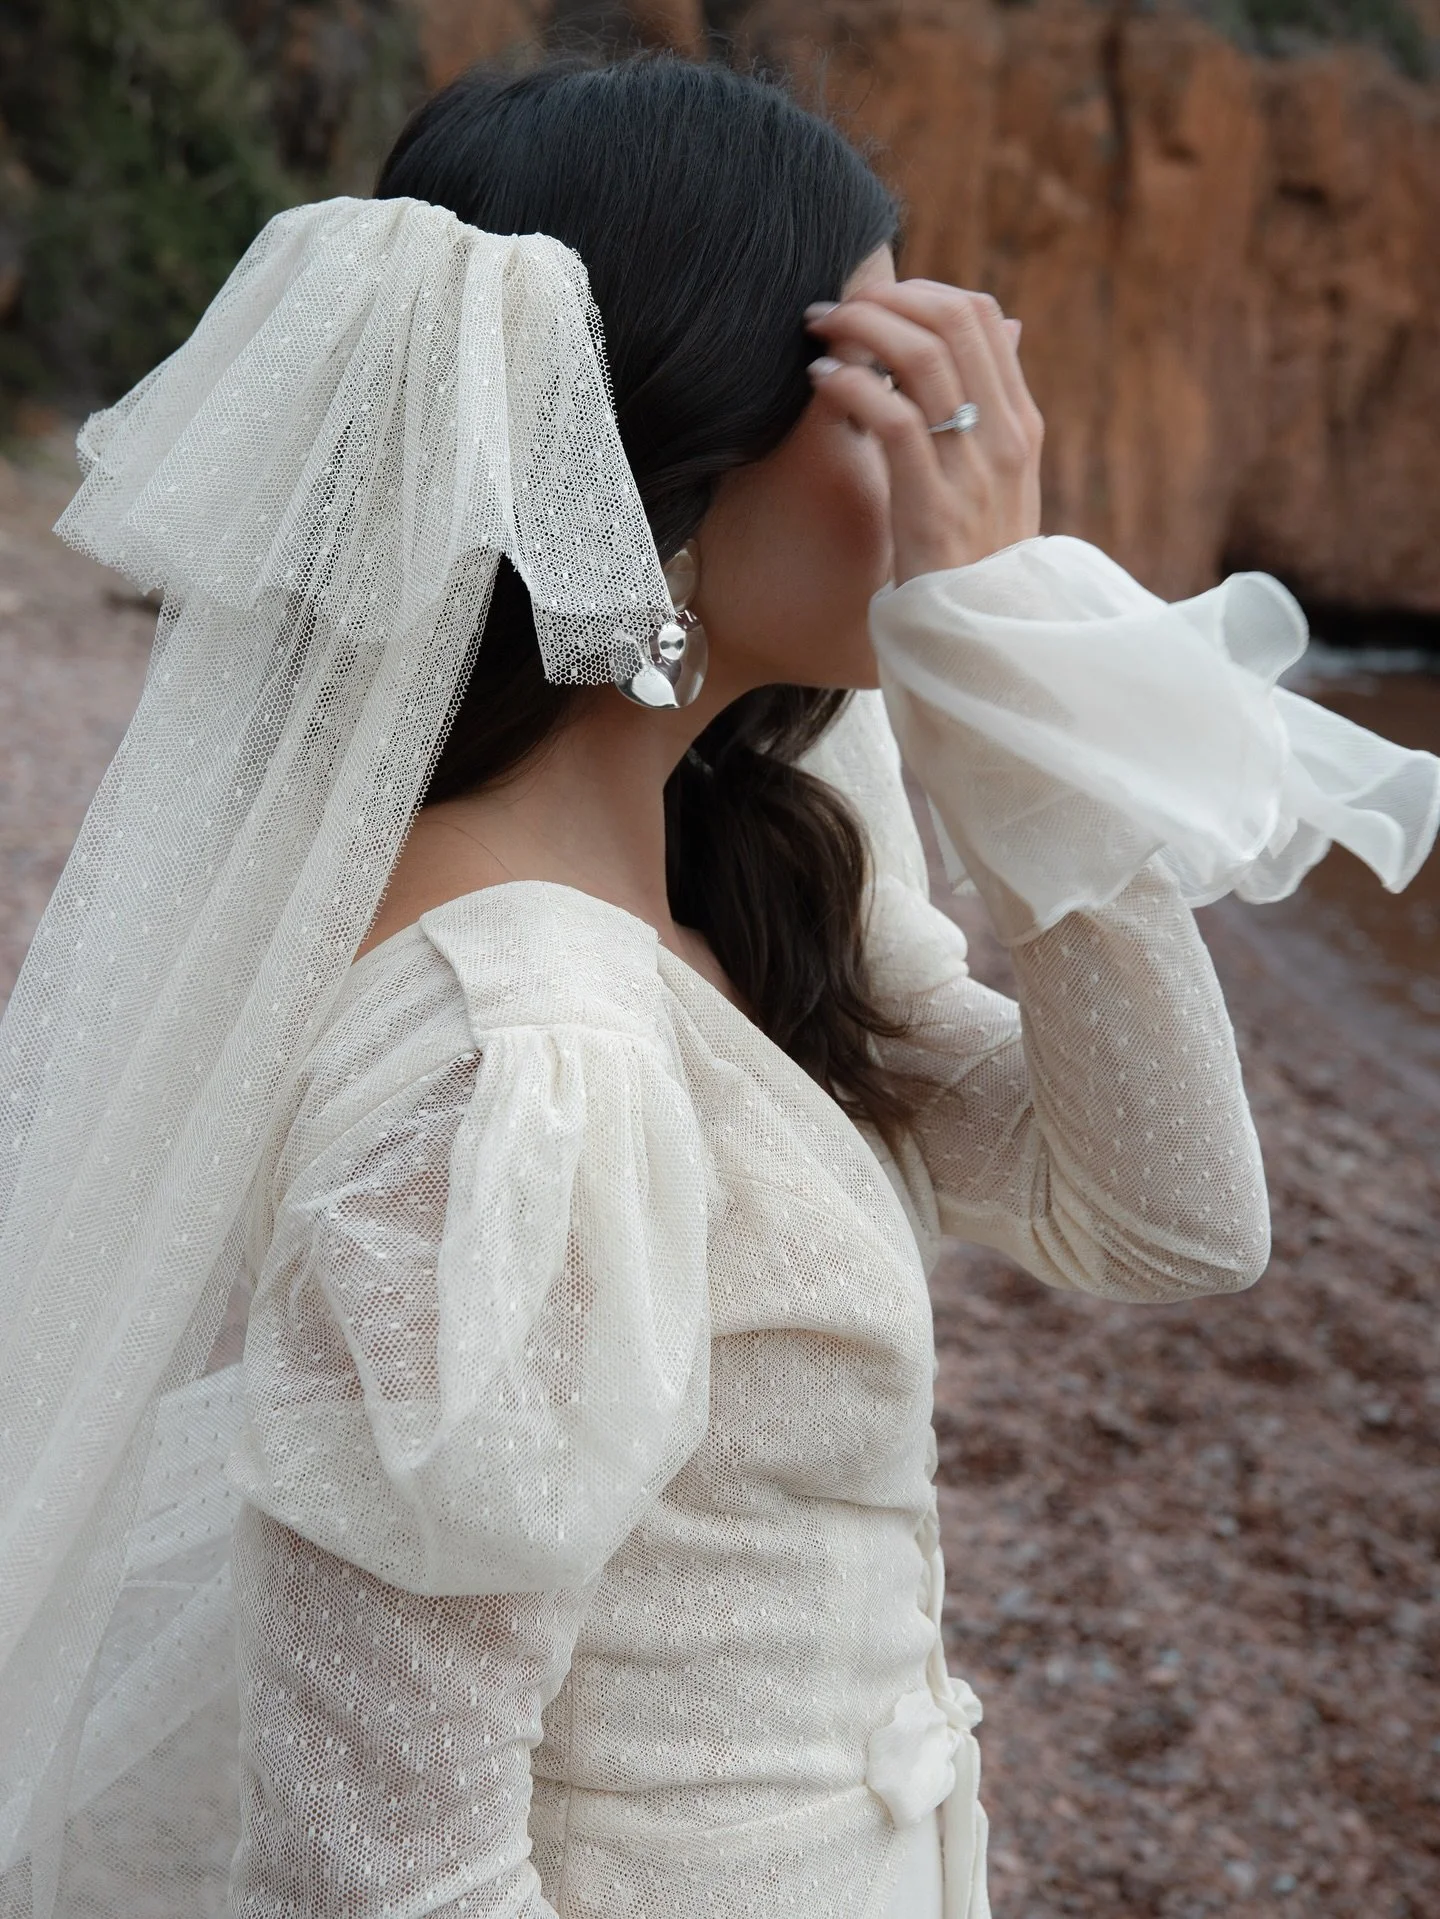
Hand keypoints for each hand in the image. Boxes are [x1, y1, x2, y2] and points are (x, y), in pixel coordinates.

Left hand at [804, 282, 1043, 584]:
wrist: (981, 638)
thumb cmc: (976, 560)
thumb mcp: (1001, 479)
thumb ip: (996, 405)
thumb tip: (1008, 328)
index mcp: (1019, 423)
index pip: (982, 316)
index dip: (921, 290)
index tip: (873, 299)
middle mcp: (1003, 437)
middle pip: (952, 320)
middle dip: (884, 299)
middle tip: (833, 309)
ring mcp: (972, 471)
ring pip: (922, 358)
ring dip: (859, 330)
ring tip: (819, 335)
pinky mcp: (933, 507)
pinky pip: (893, 418)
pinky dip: (851, 385)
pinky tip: (821, 382)